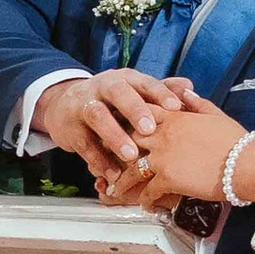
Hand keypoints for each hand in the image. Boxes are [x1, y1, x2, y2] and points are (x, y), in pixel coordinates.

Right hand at [37, 69, 197, 172]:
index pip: (144, 82)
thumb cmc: (111, 101)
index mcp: (125, 79)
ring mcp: (84, 106)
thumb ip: (161, 90)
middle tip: (150, 129)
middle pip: (119, 93)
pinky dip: (99, 160)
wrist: (65, 104)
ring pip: (98, 117)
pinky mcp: (71, 128)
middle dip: (134, 110)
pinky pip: (85, 144)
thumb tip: (188, 85)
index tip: (176, 106)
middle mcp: (104, 87)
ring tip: (131, 155)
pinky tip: (113, 174)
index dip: (160, 93)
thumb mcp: (134, 93)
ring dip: (115, 136)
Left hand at [109, 102, 254, 211]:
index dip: (128, 118)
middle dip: (115, 148)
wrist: (244, 163)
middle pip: (129, 139)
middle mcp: (162, 135)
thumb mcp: (215, 114)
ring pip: (132, 168)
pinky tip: (144, 205)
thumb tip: (185, 91)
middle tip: (105, 157)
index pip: (142, 113)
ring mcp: (162, 157)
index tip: (117, 124)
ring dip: (122, 180)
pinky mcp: (167, 179)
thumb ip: (197, 102)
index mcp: (174, 117)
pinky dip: (145, 199)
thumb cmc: (235, 139)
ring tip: (114, 188)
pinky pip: (148, 191)